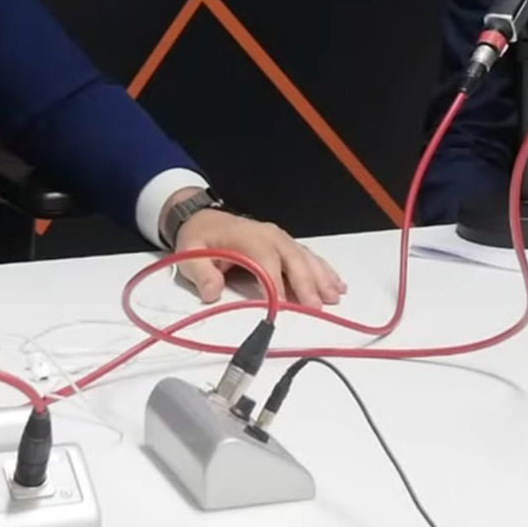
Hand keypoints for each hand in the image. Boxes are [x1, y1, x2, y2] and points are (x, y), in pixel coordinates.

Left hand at [172, 205, 346, 307]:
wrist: (204, 219)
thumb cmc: (199, 239)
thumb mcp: (190, 254)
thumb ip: (201, 273)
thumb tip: (211, 292)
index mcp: (248, 238)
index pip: (266, 263)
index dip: (276, 285)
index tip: (286, 306)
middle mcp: (270, 236)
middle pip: (293, 260)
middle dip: (307, 284)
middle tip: (318, 307)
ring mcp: (281, 239)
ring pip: (306, 258)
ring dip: (322, 278)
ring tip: (335, 296)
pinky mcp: (286, 245)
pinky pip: (309, 257)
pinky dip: (324, 270)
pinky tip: (337, 284)